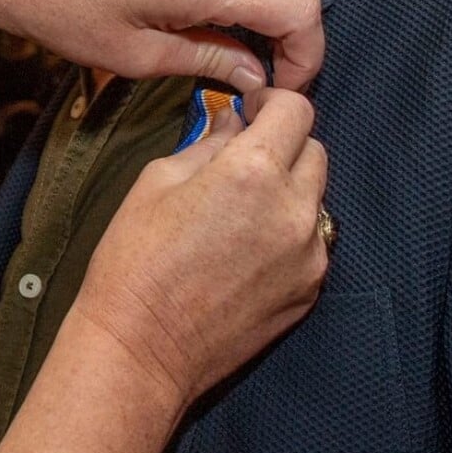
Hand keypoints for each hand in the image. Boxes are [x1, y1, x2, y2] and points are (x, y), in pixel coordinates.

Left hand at [0, 0, 323, 90]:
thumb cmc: (68, 14)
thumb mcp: (138, 57)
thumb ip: (208, 60)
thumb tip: (257, 76)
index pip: (299, 10)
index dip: (306, 54)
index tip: (283, 89)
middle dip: (302, 28)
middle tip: (274, 71)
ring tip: (261, 39)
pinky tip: (238, 0)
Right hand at [68, 88, 328, 416]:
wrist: (142, 349)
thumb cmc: (135, 262)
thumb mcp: (156, 180)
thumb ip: (208, 143)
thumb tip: (234, 121)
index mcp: (252, 172)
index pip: (296, 109)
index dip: (271, 103)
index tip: (250, 111)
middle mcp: (293, 209)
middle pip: (314, 151)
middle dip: (283, 145)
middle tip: (242, 160)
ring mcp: (308, 254)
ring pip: (316, 198)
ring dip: (289, 191)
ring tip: (242, 211)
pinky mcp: (310, 289)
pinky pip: (311, 242)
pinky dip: (288, 233)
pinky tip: (247, 250)